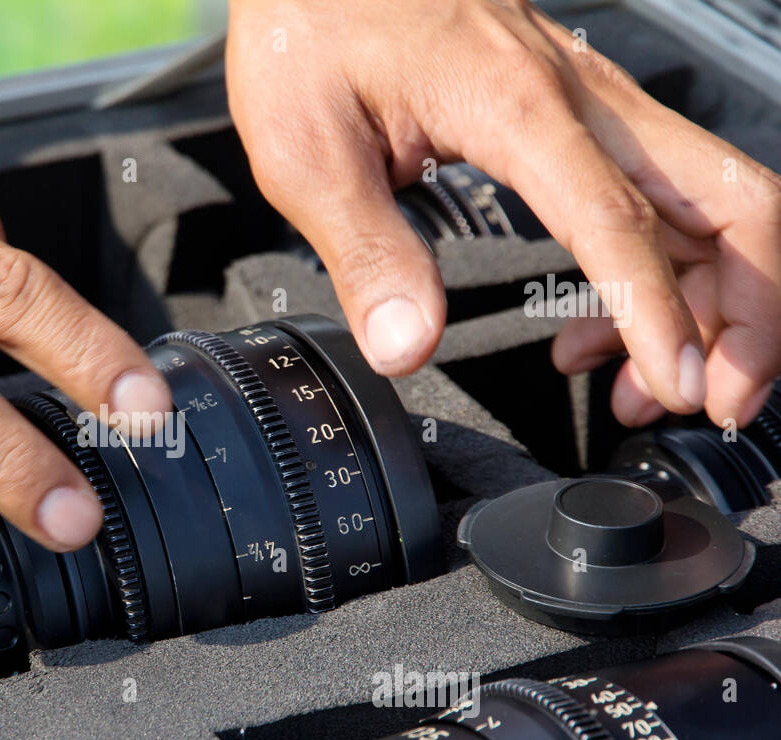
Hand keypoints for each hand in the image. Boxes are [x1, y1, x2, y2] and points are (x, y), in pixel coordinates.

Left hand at [227, 0, 780, 427]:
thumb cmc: (315, 24)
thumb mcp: (308, 148)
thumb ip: (367, 250)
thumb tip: (406, 343)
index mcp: (517, 106)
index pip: (621, 222)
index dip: (661, 315)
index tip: (680, 387)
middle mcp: (580, 98)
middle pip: (732, 196)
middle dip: (753, 309)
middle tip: (717, 397)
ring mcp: (592, 105)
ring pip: (713, 201)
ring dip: (712, 303)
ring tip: (649, 387)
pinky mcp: (579, 117)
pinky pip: (660, 200)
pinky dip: (659, 278)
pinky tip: (596, 333)